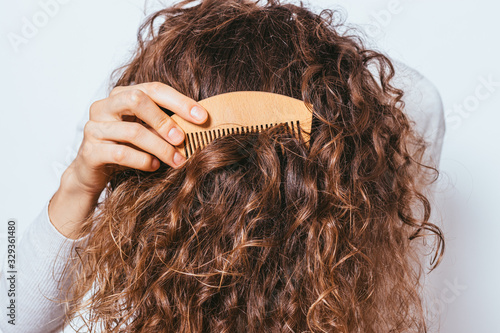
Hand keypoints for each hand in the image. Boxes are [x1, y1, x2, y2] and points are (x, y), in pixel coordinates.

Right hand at [49, 82, 207, 237]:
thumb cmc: (126, 148)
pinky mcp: (89, 151)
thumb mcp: (147, 132)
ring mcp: (95, 127)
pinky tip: (155, 166)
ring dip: (160, 147)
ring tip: (177, 160)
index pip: (153, 89)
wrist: (93, 173)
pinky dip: (143, 160)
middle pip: (137, 100)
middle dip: (165, 120)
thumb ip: (165, 124)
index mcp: (121, 95)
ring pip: (133, 131)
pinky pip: (121, 153)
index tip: (202, 117)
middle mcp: (104, 106)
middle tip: (183, 139)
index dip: (179, 101)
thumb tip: (201, 123)